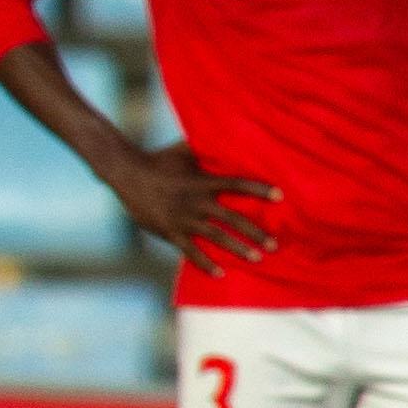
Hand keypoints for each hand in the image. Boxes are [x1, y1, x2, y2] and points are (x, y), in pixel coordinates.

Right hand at [108, 141, 279, 275]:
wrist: (127, 174)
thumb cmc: (158, 160)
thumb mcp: (184, 151)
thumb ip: (206, 149)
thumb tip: (227, 135)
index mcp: (203, 182)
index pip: (238, 184)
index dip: (259, 190)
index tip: (280, 196)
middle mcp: (197, 202)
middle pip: (233, 219)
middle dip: (255, 232)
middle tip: (274, 245)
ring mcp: (184, 219)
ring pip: (216, 237)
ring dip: (238, 249)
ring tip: (256, 258)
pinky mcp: (170, 231)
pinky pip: (190, 251)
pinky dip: (205, 263)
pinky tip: (220, 273)